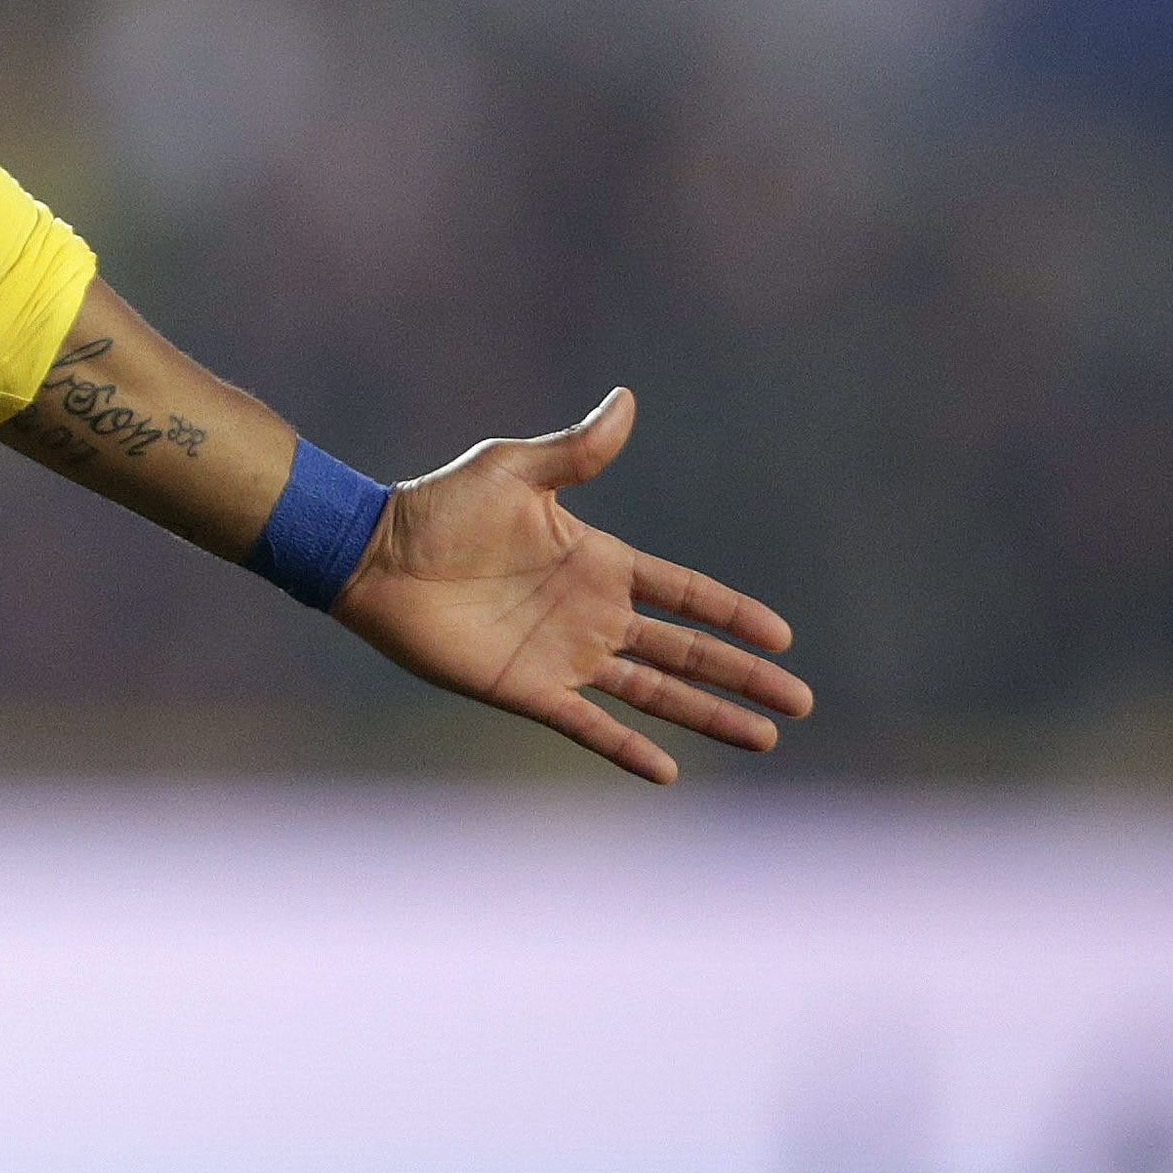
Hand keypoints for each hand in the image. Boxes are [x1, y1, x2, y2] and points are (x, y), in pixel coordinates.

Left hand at [333, 389, 810, 783]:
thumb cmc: (438, 507)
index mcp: (597, 562)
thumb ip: (576, 450)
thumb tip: (626, 400)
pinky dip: (628, 749)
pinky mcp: (527, 688)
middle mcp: (590, 614)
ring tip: (763, 737)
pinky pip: (589, 726)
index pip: (683, 594)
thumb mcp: (514, 471)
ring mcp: (562, 655)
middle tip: (800, 701)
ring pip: (654, 693)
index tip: (782, 636)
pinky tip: (668, 772)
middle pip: (684, 651)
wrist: (373, 555)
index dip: (731, 614)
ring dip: (706, 714)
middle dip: (742, 676)